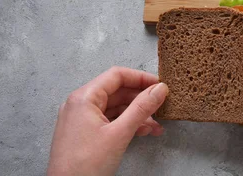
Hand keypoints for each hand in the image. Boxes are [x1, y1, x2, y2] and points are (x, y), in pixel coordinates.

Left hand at [47, 67, 167, 175]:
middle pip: (117, 91)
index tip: (160, 85)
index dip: (141, 78)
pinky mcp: (84, 133)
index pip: (117, 75)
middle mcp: (80, 104)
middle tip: (161, 106)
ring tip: (156, 126)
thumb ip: (142, 108)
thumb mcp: (120, 133)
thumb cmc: (85, 166)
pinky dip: (126, 124)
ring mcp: (80, 119)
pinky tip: (142, 132)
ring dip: (137, 115)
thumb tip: (160, 89)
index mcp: (84, 98)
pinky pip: (109, 120)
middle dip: (141, 100)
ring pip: (115, 108)